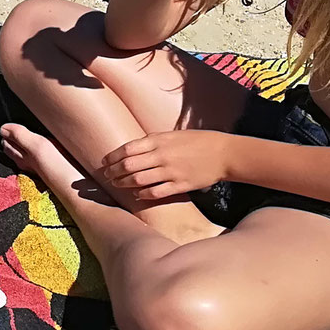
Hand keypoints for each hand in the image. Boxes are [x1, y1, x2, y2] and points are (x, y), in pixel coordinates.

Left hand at [99, 129, 235, 200]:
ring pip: (138, 180)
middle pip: (128, 165)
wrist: (224, 153)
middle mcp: (162, 155)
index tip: (104, 162)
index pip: (127, 149)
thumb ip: (153, 141)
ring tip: (117, 185)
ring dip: (124, 184)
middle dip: (113, 172)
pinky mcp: (180, 185)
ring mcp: (171, 171)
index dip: (112, 157)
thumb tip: (132, 149)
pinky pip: (155, 192)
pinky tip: (137, 194)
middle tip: (107, 176)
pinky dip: (142, 194)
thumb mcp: (174, 134)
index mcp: (159, 140)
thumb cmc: (199, 141)